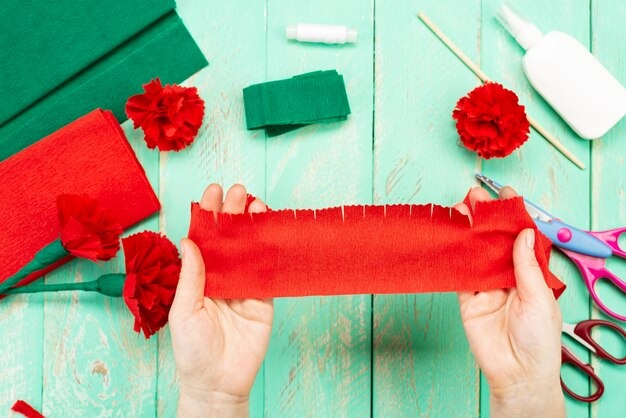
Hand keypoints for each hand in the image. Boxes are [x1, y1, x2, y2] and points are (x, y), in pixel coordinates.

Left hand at [169, 184, 273, 417]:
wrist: (218, 382)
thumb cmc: (192, 351)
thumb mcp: (184, 311)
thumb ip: (191, 276)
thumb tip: (189, 240)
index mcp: (199, 277)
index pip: (204, 239)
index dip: (208, 215)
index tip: (212, 193)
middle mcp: (222, 276)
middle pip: (229, 239)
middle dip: (233, 213)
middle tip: (238, 191)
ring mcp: (244, 286)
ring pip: (250, 249)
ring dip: (253, 225)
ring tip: (255, 203)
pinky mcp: (263, 298)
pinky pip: (268, 270)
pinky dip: (271, 250)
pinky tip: (271, 230)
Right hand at [455, 187, 563, 417]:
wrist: (517, 374)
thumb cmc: (539, 341)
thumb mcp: (540, 299)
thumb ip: (527, 267)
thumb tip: (523, 234)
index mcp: (531, 273)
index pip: (521, 238)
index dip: (514, 216)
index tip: (505, 195)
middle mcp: (508, 275)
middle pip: (494, 241)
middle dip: (485, 218)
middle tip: (474, 197)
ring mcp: (486, 286)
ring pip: (475, 252)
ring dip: (467, 231)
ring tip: (459, 209)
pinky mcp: (468, 298)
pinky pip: (459, 273)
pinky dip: (453, 256)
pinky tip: (450, 237)